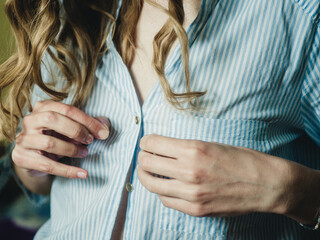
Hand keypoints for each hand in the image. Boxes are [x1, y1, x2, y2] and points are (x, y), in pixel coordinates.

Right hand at [12, 101, 110, 178]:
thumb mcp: (71, 128)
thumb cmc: (57, 137)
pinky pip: (48, 165)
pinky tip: (83, 174)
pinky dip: (68, 171)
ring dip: (72, 149)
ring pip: (49, 143)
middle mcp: (29, 120)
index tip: (103, 132)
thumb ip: (88, 125)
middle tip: (90, 140)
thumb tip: (105, 125)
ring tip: (85, 153)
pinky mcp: (22, 158)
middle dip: (76, 130)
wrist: (35, 158)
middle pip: (52, 119)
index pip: (67, 109)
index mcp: (43, 107)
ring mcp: (23, 139)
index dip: (87, 120)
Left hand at [138, 134, 319, 223]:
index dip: (146, 142)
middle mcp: (189, 171)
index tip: (146, 142)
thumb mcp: (212, 144)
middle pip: (148, 163)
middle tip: (144, 155)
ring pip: (152, 185)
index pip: (154, 144)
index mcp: (194, 149)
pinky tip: (164, 186)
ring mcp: (191, 193)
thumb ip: (185, 149)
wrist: (266, 184)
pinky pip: (166, 201)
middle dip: (142, 157)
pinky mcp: (196, 209)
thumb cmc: (242, 160)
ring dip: (145, 175)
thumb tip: (162, 150)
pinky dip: (161, 192)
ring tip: (146, 171)